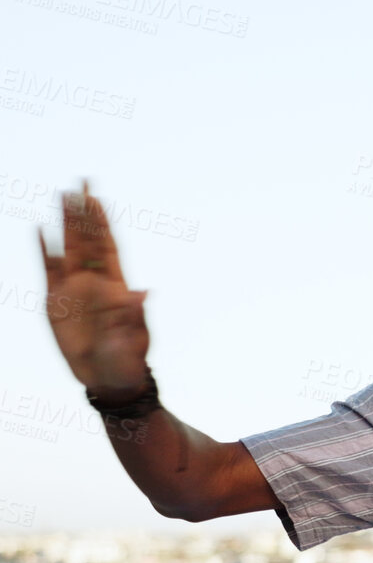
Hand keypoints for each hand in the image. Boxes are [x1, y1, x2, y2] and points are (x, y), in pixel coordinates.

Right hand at [40, 182, 150, 398]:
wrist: (107, 379)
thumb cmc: (128, 361)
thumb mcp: (134, 339)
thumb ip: (134, 315)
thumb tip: (143, 292)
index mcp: (117, 286)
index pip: (108, 246)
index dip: (102, 223)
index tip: (97, 198)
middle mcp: (95, 281)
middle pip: (87, 240)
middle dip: (83, 213)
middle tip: (80, 183)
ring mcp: (74, 289)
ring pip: (67, 248)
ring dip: (63, 224)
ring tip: (61, 196)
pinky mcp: (55, 301)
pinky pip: (48, 270)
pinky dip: (44, 251)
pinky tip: (39, 232)